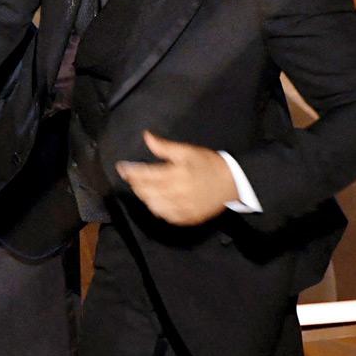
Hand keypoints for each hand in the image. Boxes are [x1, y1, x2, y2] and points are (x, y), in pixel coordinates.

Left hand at [116, 131, 237, 225]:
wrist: (233, 183)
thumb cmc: (209, 164)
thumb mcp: (187, 151)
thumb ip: (165, 147)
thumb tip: (146, 137)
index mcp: (175, 175)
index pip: (145, 175)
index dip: (130, 172)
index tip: (121, 168)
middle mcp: (176, 193)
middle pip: (146, 192)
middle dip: (135, 184)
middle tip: (131, 177)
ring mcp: (182, 208)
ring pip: (154, 206)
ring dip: (144, 197)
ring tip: (141, 188)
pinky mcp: (187, 218)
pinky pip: (166, 216)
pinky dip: (157, 209)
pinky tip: (155, 202)